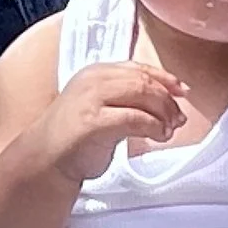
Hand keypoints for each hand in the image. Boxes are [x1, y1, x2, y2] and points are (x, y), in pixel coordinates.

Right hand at [37, 62, 187, 185]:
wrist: (44, 159)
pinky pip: (135, 118)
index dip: (165, 78)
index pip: (138, 68)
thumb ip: (126, 98)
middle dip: (168, 100)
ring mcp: (91, 99)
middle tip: (179, 119)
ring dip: (164, 113)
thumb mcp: (101, 107)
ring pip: (143, 95)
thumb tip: (169, 100)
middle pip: (144, 81)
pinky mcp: (93, 122)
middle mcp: (93, 80)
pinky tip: (158, 136)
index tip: (182, 91)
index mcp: (95, 72)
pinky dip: (154, 127)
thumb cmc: (75, 138)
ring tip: (168, 130)